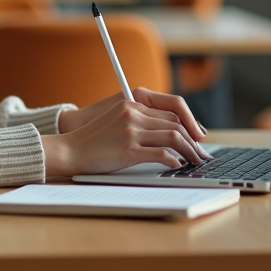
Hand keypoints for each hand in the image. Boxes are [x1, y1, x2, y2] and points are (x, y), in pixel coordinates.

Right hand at [41, 96, 212, 176]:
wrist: (69, 149)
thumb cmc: (92, 140)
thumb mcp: (116, 121)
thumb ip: (138, 121)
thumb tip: (167, 134)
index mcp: (131, 103)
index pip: (170, 111)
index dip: (188, 124)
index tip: (197, 138)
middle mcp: (133, 114)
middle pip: (175, 123)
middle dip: (193, 140)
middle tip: (202, 153)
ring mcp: (131, 131)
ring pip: (173, 137)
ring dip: (189, 151)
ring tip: (196, 161)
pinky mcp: (129, 149)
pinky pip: (161, 154)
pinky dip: (174, 161)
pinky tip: (178, 166)